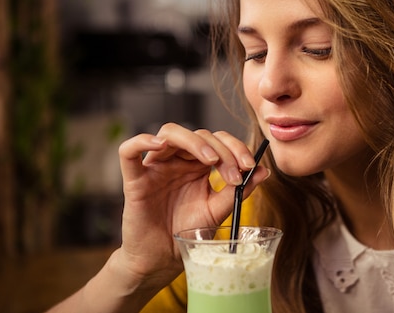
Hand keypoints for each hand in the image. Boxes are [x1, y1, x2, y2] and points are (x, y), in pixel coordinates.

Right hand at [114, 123, 268, 287]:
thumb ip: (239, 190)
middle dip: (222, 150)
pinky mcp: (135, 180)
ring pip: (170, 133)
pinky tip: (160, 145)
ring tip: (210, 160)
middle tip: (233, 173)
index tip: (250, 165)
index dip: (235, 147)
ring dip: (194, 141)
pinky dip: (142, 141)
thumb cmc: (188, 233)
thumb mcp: (219, 210)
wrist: (164, 260)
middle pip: (199, 134)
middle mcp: (178, 161)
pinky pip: (129, 151)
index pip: (217, 140)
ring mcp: (156, 167)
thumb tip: (264, 170)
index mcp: (199, 164)